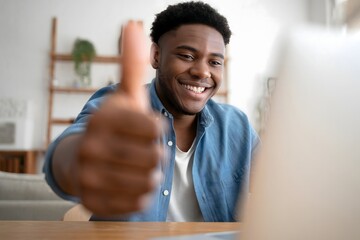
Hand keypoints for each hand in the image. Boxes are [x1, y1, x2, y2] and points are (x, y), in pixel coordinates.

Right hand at [75, 21, 163, 216]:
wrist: (82, 158)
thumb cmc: (114, 126)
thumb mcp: (125, 96)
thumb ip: (132, 65)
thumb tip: (132, 26)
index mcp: (104, 118)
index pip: (155, 127)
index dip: (157, 129)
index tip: (148, 128)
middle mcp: (91, 146)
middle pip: (155, 157)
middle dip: (157, 154)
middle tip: (145, 151)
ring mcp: (89, 177)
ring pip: (148, 181)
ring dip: (151, 174)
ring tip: (140, 167)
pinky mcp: (93, 202)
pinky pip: (137, 203)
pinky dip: (141, 194)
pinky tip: (131, 183)